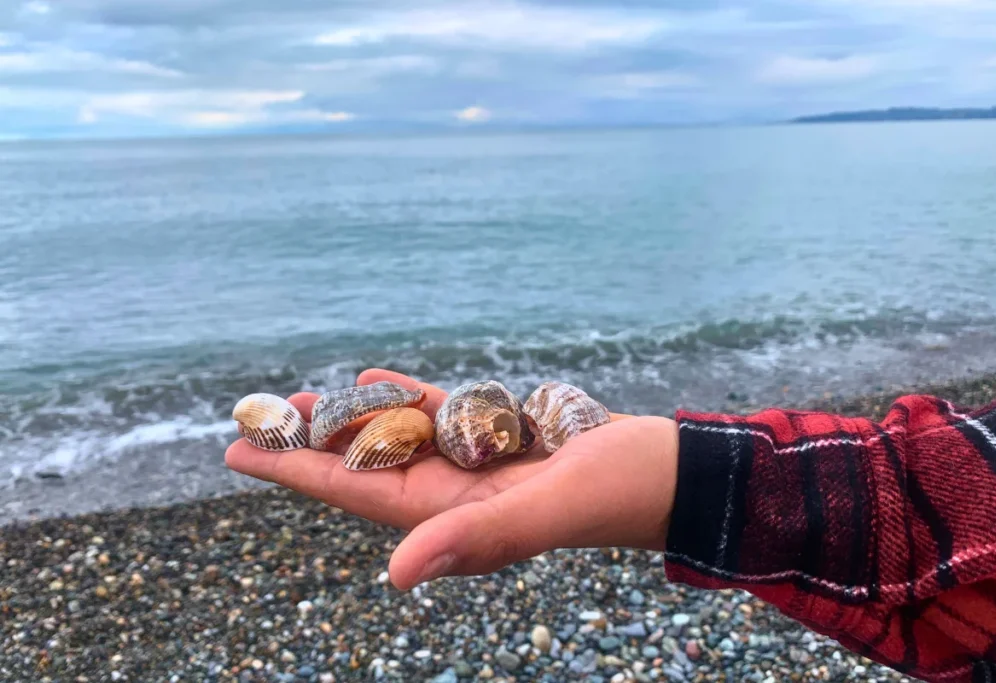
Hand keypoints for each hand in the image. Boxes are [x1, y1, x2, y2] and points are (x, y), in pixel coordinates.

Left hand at [225, 369, 679, 588]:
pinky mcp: (504, 438)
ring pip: (398, 436)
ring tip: (302, 399)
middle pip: (365, 464)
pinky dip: (407, 398)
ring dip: (350, 418)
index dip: (296, 472)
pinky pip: (443, 415)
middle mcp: (457, 493)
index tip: (240, 452)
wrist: (672, 474)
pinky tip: (373, 382)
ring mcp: (479, 465)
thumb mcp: (552, 508)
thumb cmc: (622, 492)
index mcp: (456, 514)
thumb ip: (480, 536)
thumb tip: (397, 575)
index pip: (357, 492)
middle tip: (256, 417)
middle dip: (309, 444)